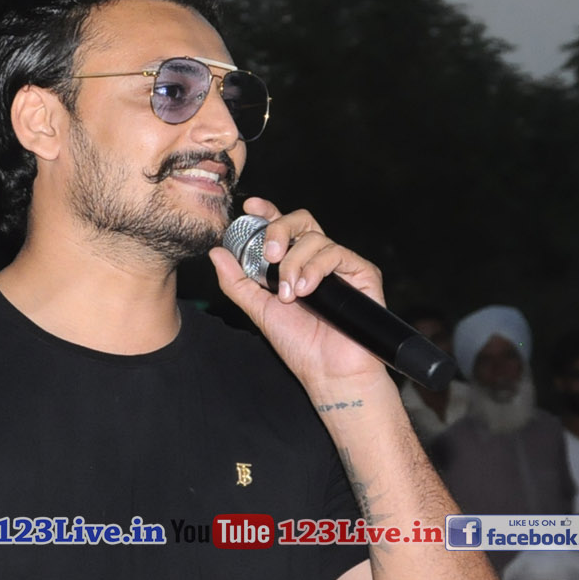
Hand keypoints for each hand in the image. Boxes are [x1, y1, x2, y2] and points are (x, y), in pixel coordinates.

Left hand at [207, 198, 390, 392]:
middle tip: (269, 255)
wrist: (328, 372)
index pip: (282, 228)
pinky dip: (316, 269)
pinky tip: (306, 290)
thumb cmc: (299, 344)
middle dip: (279, 230)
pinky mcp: (362, 272)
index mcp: (294, 264)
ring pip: (315, 238)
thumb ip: (237, 282)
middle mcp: (318, 259)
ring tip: (289, 295)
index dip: (267, 212)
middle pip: (300, 220)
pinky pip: (337, 253)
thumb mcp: (259, 310)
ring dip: (295, 264)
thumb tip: (216, 252)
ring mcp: (341, 265)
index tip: (250, 207)